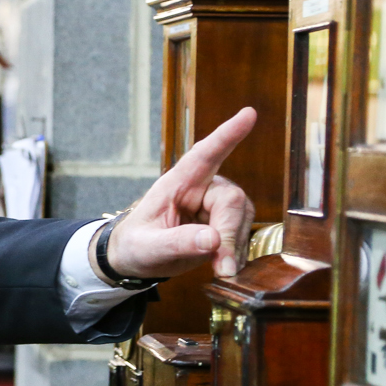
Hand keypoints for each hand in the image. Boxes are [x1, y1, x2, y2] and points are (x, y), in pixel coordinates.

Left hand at [102, 108, 257, 280]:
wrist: (137, 259)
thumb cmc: (136, 245)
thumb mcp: (149, 247)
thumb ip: (177, 243)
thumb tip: (213, 240)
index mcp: (178, 183)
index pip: (204, 154)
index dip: (227, 134)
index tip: (249, 114)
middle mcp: (202, 188)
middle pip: (233, 201)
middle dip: (230, 235)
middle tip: (222, 268)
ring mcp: (216, 206)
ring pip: (243, 219)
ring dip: (234, 247)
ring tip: (219, 270)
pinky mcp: (226, 224)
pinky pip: (243, 236)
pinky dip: (236, 255)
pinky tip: (223, 267)